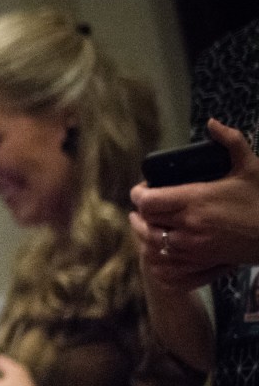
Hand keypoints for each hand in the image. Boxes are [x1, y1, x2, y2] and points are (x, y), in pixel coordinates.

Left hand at [130, 118, 258, 288]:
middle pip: (145, 221)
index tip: (142, 189)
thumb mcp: (251, 167)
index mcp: (196, 200)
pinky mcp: (200, 262)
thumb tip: (212, 123)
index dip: (139, 194)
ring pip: (151, 243)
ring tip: (145, 224)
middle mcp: (189, 225)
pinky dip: (158, 254)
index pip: (148, 201)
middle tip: (143, 206)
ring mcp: (193, 247)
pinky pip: (166, 263)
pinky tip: (160, 245)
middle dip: (140, 213)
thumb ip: (231, 142)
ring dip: (144, 233)